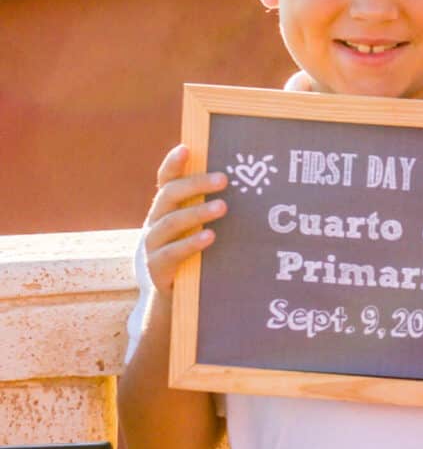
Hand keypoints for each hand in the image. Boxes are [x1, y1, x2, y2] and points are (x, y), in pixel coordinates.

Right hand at [144, 144, 227, 295]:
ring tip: (223, 206)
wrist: (169, 301)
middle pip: (169, 195)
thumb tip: (246, 184)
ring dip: (197, 212)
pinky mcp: (156, 269)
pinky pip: (171, 253)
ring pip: (170, 222)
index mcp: (163, 209)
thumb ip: (208, 208)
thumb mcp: (195, 229)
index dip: (173, 164)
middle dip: (196, 184)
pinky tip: (210, 236)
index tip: (187, 148)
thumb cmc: (192, 256)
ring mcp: (151, 246)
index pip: (165, 180)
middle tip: (224, 179)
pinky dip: (191, 243)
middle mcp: (153, 222)